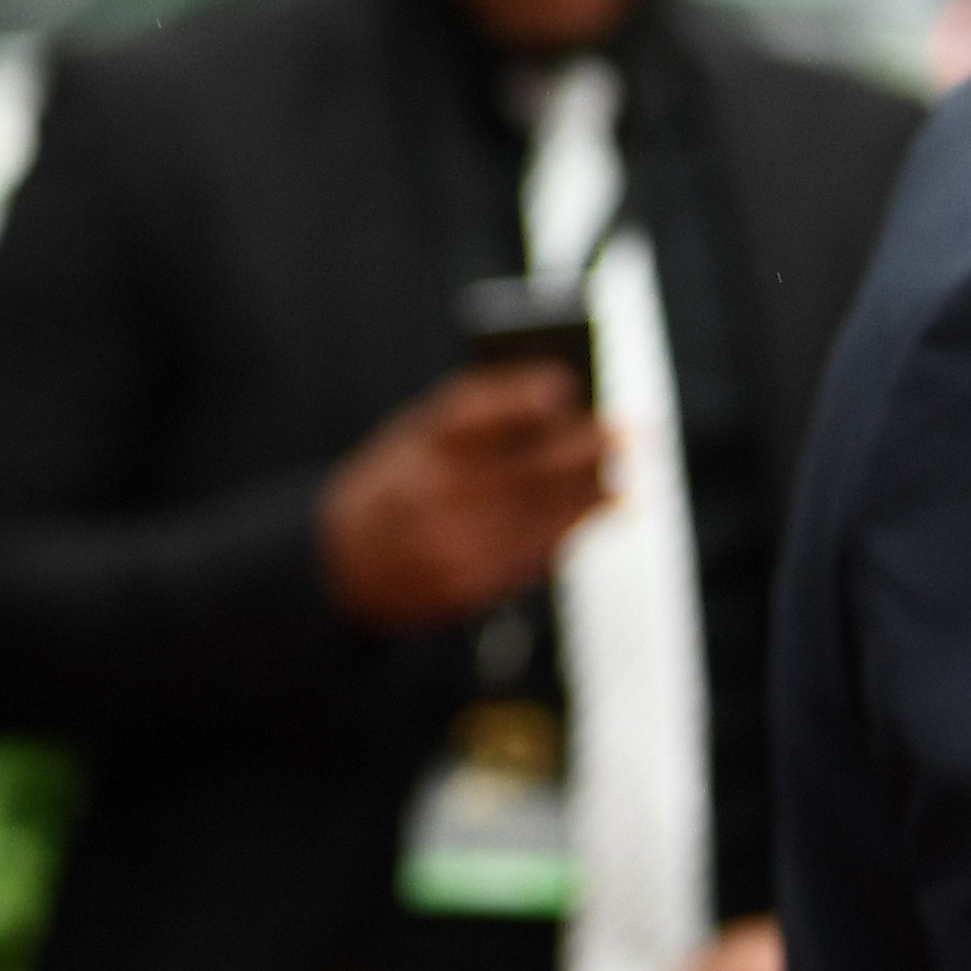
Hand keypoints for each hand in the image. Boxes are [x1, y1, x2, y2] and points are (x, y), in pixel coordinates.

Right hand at [318, 363, 612, 634]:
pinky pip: (535, 553)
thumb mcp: (409, 440)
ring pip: (539, 515)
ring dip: (592, 491)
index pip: (467, 419)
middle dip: (584, 449)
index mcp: (410, 454)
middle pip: (521, 469)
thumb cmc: (390, 488)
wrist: (341, 566)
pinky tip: (602, 509)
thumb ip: (474, 420)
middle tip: (629, 431)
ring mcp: (451, 545)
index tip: (561, 386)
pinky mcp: (470, 584)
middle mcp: (430, 499)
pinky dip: (574, 527)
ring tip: (626, 473)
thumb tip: (557, 398)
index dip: (517, 401)